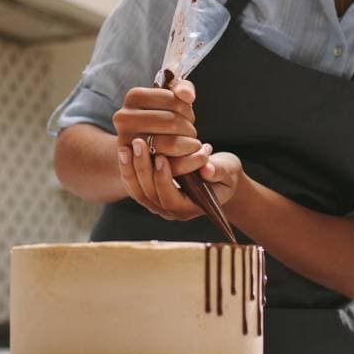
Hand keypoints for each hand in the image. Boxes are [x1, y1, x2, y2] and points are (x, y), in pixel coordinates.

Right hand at [111, 79, 205, 173]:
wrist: (142, 147)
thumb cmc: (161, 117)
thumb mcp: (170, 97)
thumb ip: (182, 88)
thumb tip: (188, 96)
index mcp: (133, 97)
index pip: (173, 99)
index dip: (187, 109)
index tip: (187, 115)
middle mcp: (124, 119)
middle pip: (171, 122)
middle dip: (189, 127)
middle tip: (191, 132)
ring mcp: (130, 143)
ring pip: (172, 144)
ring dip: (191, 144)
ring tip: (193, 144)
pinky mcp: (140, 167)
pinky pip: (174, 165)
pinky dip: (192, 161)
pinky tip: (198, 156)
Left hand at [118, 144, 244, 221]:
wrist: (219, 179)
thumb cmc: (225, 174)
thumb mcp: (228, 170)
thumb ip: (219, 170)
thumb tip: (207, 170)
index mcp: (191, 208)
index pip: (171, 200)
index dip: (164, 180)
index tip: (161, 156)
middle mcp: (171, 211)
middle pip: (150, 195)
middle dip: (143, 169)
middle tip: (140, 143)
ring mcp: (158, 204)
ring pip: (137, 191)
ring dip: (130, 169)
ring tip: (127, 146)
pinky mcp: (150, 193)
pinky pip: (134, 185)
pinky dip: (128, 169)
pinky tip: (125, 150)